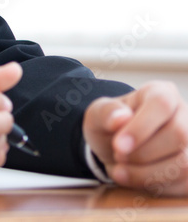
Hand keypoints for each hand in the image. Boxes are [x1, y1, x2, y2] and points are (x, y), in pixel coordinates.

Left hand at [84, 81, 187, 195]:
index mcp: (162, 93)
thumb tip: (121, 118)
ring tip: (121, 170)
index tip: (118, 146)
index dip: (141, 127)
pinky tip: (135, 179)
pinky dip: (155, 185)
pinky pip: (184, 184)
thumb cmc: (110, 125)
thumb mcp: (98, 113)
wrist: (117, 149)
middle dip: (142, 153)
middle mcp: (185, 116)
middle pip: (179, 134)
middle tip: (118, 156)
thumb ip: (106, 112)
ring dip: (147, 173)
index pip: (162, 105)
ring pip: (184, 163)